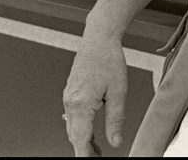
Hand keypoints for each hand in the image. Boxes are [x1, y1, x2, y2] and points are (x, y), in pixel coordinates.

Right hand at [62, 35, 127, 155]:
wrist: (98, 38)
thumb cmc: (109, 59)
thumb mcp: (118, 92)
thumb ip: (116, 119)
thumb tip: (116, 142)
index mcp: (81, 103)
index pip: (80, 139)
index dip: (86, 155)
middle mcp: (70, 101)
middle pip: (74, 136)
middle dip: (85, 150)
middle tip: (99, 158)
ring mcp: (68, 96)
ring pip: (72, 127)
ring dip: (83, 140)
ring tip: (98, 150)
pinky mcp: (70, 92)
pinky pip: (72, 116)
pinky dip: (80, 128)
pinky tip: (91, 131)